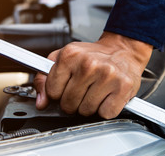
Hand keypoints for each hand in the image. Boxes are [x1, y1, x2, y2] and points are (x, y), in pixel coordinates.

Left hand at [34, 31, 152, 118]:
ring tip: (94, 91)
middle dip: (72, 102)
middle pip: (68, 104)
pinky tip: (106, 96)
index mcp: (70, 55)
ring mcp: (107, 75)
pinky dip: (105, 109)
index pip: (52, 91)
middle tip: (82, 90)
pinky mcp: (123, 87)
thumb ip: (45, 79)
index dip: (57, 94)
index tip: (64, 88)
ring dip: (88, 106)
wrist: (122, 50)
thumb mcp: (62, 59)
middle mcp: (88, 64)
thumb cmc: (91, 56)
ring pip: (86, 111)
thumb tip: (41, 102)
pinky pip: (105, 113)